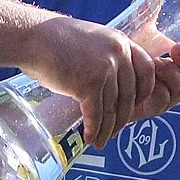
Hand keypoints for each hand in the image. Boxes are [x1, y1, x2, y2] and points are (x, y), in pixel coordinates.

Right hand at [24, 13, 156, 148]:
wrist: (33, 37)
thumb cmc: (55, 40)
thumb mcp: (92, 41)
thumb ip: (107, 58)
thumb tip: (110, 85)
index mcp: (121, 42)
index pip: (147, 71)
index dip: (144, 92)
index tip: (135, 106)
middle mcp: (118, 54)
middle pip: (129, 95)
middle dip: (122, 119)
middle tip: (114, 131)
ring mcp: (106, 69)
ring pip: (112, 108)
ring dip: (107, 129)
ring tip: (101, 141)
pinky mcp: (90, 84)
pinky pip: (96, 114)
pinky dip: (94, 130)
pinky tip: (90, 137)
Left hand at [123, 0, 179, 121]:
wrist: (99, 64)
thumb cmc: (126, 45)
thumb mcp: (140, 21)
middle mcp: (178, 81)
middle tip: (179, 48)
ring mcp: (165, 95)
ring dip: (178, 73)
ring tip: (163, 60)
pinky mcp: (149, 107)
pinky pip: (165, 101)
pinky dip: (162, 86)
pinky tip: (153, 72)